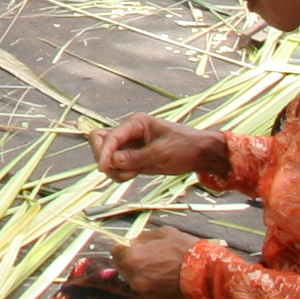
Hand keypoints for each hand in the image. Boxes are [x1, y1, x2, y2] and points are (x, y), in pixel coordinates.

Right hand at [94, 113, 231, 181]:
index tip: (104, 168)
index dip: (104, 152)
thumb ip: (137, 157)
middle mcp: (129, 133)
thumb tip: (114, 161)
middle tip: (118, 171)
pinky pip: (116, 166)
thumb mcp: (162, 151)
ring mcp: (129, 145)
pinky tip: (134, 174)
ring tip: (132, 174)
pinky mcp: (132, 158)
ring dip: (113, 169)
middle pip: (100, 141)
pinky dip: (120, 173)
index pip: (109, 136)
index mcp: (136, 123)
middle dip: (104, 158)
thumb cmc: (185, 146)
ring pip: (106, 155)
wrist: (200, 154)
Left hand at [113, 221, 200, 298]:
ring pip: (133, 279)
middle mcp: (134, 277)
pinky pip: (145, 288)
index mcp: (133, 258)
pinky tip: (163, 276)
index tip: (130, 245)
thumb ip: (143, 237)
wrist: (205, 273)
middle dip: (129, 260)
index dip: (122, 247)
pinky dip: (149, 282)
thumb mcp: (163, 233)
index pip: (115, 252)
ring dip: (139, 272)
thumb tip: (133, 241)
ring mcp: (144, 290)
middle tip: (144, 255)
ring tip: (157, 266)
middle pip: (122, 267)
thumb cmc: (184, 249)